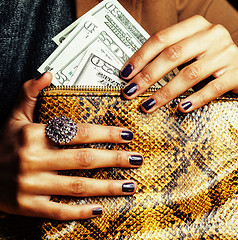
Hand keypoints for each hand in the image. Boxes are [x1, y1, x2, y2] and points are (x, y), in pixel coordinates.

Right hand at [0, 72, 142, 219]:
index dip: (106, 134)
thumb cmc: (1, 144)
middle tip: (137, 159)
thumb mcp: (13, 116)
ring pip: (77, 187)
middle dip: (115, 159)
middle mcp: (33, 159)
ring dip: (107, 187)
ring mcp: (30, 186)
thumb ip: (30, 94)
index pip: (79, 133)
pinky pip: (59, 211)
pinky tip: (101, 209)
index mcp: (34, 135)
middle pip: (84, 159)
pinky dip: (81, 212)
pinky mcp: (27, 206)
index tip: (127, 135)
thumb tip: (47, 74)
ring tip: (129, 185)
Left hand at [121, 15, 237, 112]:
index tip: (126, 73)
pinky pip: (212, 89)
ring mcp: (225, 54)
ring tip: (148, 105)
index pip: (161, 39)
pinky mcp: (236, 73)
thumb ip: (169, 54)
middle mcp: (211, 36)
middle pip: (172, 56)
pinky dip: (194, 100)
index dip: (140, 57)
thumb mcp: (191, 48)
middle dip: (147, 76)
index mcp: (195, 27)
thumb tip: (137, 72)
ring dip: (165, 93)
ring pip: (189, 74)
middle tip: (131, 91)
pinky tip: (180, 108)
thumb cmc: (209, 57)